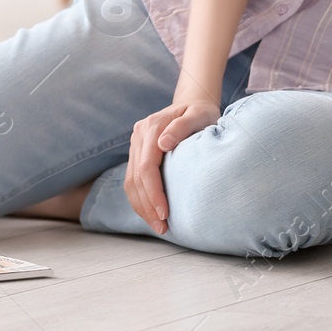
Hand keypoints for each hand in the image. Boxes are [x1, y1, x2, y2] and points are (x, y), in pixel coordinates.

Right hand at [125, 99, 220, 234]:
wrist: (193, 102)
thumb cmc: (201, 111)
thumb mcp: (199, 114)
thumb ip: (182, 126)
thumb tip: (164, 144)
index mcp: (151, 127)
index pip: (146, 167)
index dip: (153, 193)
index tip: (165, 213)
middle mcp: (138, 135)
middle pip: (135, 178)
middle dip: (147, 206)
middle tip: (162, 228)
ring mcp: (135, 143)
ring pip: (130, 182)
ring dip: (141, 207)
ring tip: (157, 226)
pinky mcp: (137, 152)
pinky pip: (133, 180)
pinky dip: (140, 199)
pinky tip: (151, 213)